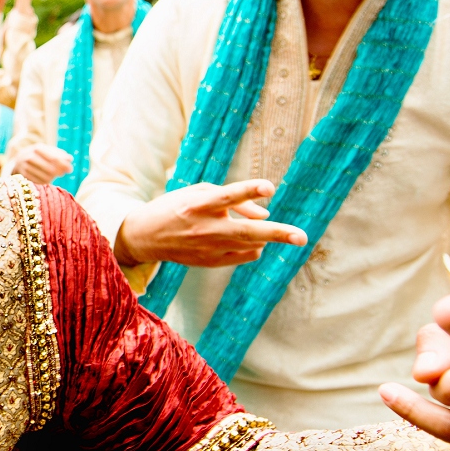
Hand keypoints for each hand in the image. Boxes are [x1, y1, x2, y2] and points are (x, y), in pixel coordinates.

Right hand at [7, 143, 74, 185]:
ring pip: (45, 177)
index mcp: (37, 148)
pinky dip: (45, 181)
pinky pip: (39, 182)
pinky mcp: (23, 175)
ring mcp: (25, 166)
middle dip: (59, 172)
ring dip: (52, 178)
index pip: (54, 158)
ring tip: (54, 176)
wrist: (19, 160)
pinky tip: (47, 179)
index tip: (70, 169)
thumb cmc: (38, 155)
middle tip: (62, 173)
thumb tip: (70, 159)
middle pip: (50, 169)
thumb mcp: (47, 151)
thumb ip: (59, 154)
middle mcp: (30, 156)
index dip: (63, 165)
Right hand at [113, 179, 306, 268]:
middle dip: (277, 233)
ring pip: (251, 244)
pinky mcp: (211, 262)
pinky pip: (245, 255)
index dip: (250, 191)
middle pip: (247, 231)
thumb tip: (265, 214)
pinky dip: (254, 247)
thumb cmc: (177, 207)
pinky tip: (248, 239)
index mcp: (200, 204)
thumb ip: (234, 200)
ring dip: (265, 235)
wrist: (147, 236)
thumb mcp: (200, 193)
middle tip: (302, 237)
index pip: (228, 196)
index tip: (270, 188)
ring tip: (264, 229)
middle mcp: (205, 227)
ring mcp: (209, 248)